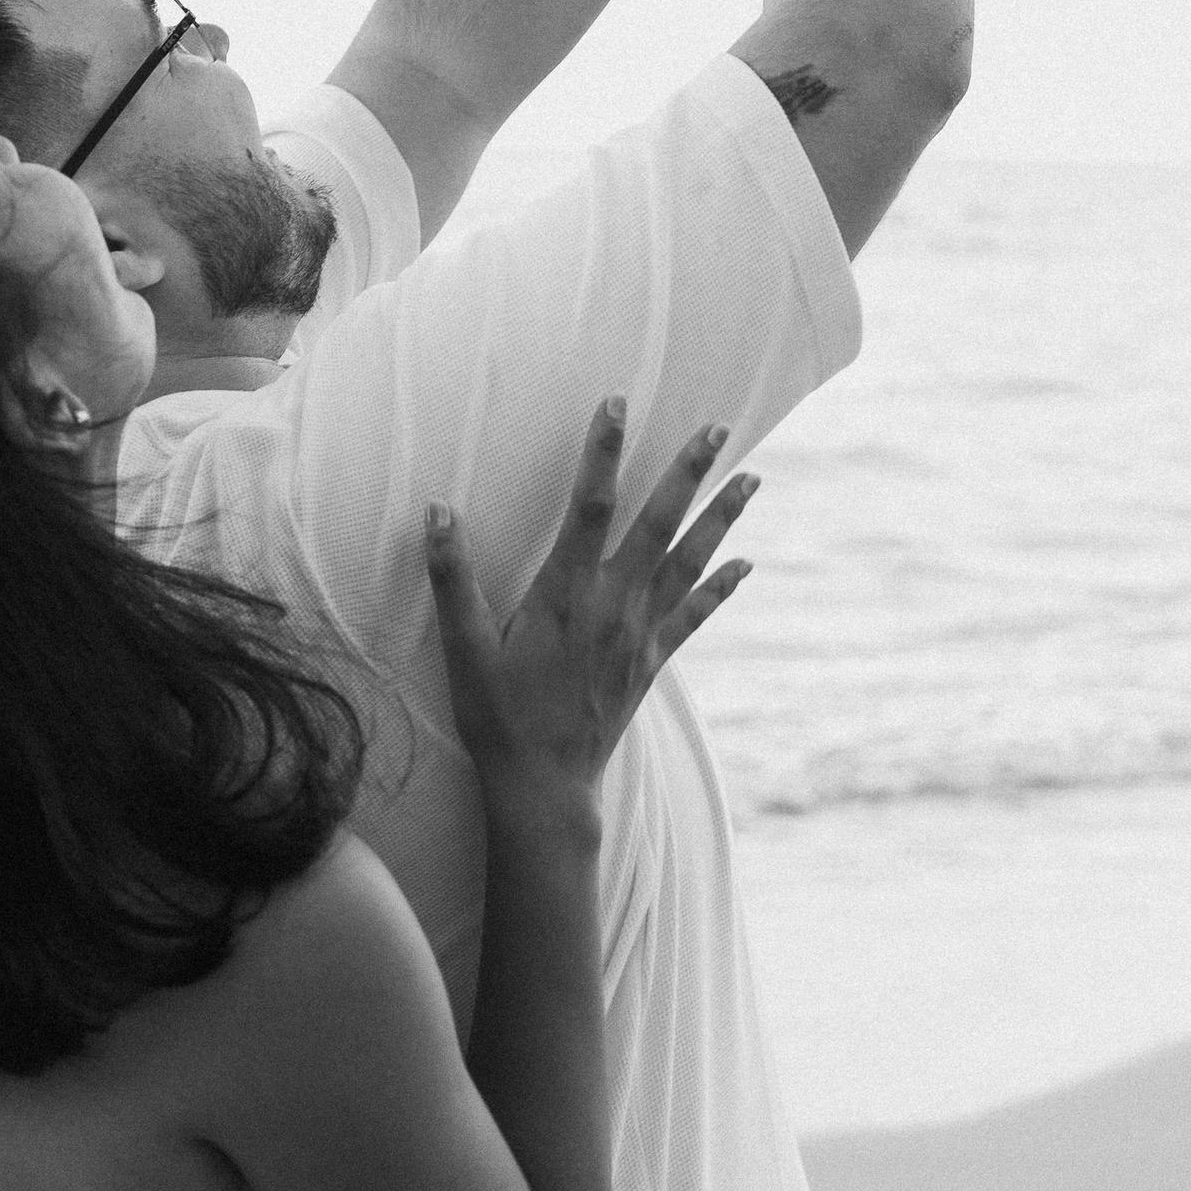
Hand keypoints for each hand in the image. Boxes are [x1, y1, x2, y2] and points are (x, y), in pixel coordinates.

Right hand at [424, 401, 754, 797]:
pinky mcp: (651, 660)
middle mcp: (613, 605)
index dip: (604, 452)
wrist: (544, 786)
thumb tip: (438, 511)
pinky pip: (694, 615)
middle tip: (719, 426)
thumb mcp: (464, 647)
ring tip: (752, 477)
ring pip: (689, 562)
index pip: (591, 506)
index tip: (617, 403)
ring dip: (721, 518)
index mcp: (566, 593)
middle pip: (659, 524)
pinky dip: (720, 586)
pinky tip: (746, 564)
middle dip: (688, 472)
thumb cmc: (498, 716)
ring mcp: (639, 633)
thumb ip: (451, 577)